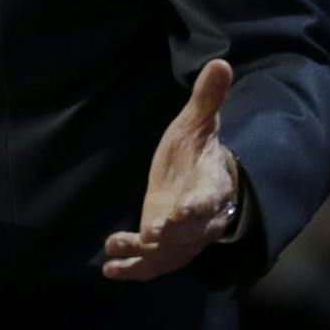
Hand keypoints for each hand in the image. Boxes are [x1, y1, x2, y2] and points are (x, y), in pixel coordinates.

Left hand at [103, 58, 240, 281]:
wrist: (203, 181)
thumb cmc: (197, 152)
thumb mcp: (197, 123)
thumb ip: (207, 99)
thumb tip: (220, 61)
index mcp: (213, 185)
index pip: (208, 198)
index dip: (196, 207)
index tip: (180, 213)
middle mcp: (203, 219)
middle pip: (191, 233)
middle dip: (171, 236)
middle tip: (151, 235)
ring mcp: (185, 239)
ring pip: (170, 253)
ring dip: (145, 255)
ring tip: (118, 250)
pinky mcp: (166, 250)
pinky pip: (152, 264)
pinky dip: (132, 268)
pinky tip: (109, 268)